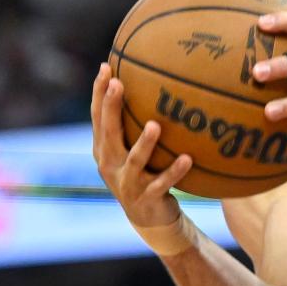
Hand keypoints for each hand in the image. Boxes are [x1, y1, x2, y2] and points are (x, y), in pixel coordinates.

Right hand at [91, 63, 192, 227]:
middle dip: (112, 108)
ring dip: (145, 143)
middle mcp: (111, 164)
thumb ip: (135, 123)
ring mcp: (127, 183)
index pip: (98, 117)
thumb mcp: (134, 148)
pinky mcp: (146, 198)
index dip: (99, 93)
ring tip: (155, 125)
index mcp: (105, 149)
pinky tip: (188, 158)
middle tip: (118, 85)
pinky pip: (162, 182)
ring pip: (136, 160)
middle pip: (109, 133)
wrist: (150, 218)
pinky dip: (174, 171)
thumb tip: (153, 80)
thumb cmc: (145, 172)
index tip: (106, 67)